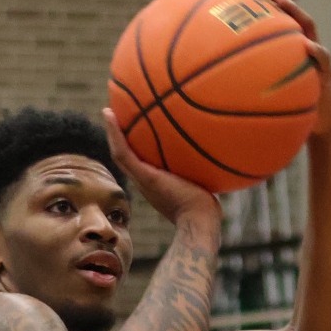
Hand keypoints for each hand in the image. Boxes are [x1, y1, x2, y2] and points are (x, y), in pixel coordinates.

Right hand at [101, 108, 220, 227]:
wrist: (200, 221)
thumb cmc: (207, 208)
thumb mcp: (205, 182)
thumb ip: (206, 168)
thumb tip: (223, 149)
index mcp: (156, 183)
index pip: (142, 164)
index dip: (138, 148)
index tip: (136, 131)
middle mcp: (145, 182)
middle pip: (128, 158)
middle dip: (121, 139)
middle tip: (116, 116)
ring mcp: (142, 180)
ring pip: (120, 153)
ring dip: (112, 132)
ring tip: (108, 110)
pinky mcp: (143, 176)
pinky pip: (123, 153)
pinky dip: (114, 133)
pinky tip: (109, 113)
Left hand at [256, 0, 330, 137]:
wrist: (321, 124)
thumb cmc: (292, 109)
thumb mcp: (271, 96)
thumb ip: (254, 86)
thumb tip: (217, 89)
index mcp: (289, 51)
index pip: (276, 23)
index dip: (260, 7)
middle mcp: (303, 47)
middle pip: (291, 16)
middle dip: (278, 0)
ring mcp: (317, 57)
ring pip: (308, 29)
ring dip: (295, 13)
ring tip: (282, 2)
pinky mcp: (327, 73)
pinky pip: (323, 58)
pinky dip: (316, 51)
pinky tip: (307, 45)